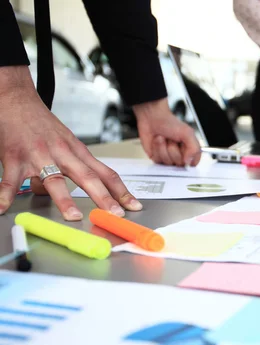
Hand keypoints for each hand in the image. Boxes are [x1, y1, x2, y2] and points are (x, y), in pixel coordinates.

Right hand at [0, 66, 141, 219]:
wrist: (16, 99)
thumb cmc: (43, 124)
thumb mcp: (66, 143)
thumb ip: (75, 166)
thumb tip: (82, 190)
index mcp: (77, 152)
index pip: (106, 173)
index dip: (121, 191)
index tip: (134, 206)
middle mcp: (62, 153)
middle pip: (88, 178)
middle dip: (104, 197)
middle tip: (115, 214)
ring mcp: (38, 155)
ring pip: (53, 179)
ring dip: (64, 199)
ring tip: (73, 217)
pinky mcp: (14, 157)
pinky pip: (10, 180)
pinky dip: (5, 194)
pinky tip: (3, 207)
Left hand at [133, 99, 201, 165]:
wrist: (152, 118)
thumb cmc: (169, 123)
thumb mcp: (187, 133)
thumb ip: (194, 148)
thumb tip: (189, 161)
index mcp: (190, 150)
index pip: (193, 164)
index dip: (188, 160)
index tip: (184, 152)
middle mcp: (180, 155)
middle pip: (179, 164)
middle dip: (173, 149)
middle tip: (172, 140)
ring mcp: (168, 157)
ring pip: (167, 162)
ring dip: (164, 148)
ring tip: (164, 139)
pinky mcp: (158, 158)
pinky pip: (158, 160)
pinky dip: (156, 149)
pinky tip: (157, 142)